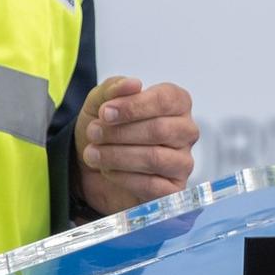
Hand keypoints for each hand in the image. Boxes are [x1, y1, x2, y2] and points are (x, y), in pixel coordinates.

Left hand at [75, 76, 198, 213]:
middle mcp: (185, 131)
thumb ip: (114, 88)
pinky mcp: (173, 190)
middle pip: (160, 129)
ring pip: (155, 158)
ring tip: (93, 154)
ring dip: (117, 155)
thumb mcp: (100, 103)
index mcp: (176, 103)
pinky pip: (154, 186)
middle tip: (93, 133)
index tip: (104, 112)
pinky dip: (124, 178)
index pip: (166, 99)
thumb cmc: (105, 129)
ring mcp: (182, 162)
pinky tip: (107, 171)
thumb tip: (134, 84)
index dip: (133, 106)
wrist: (89, 168)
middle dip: (120, 132)